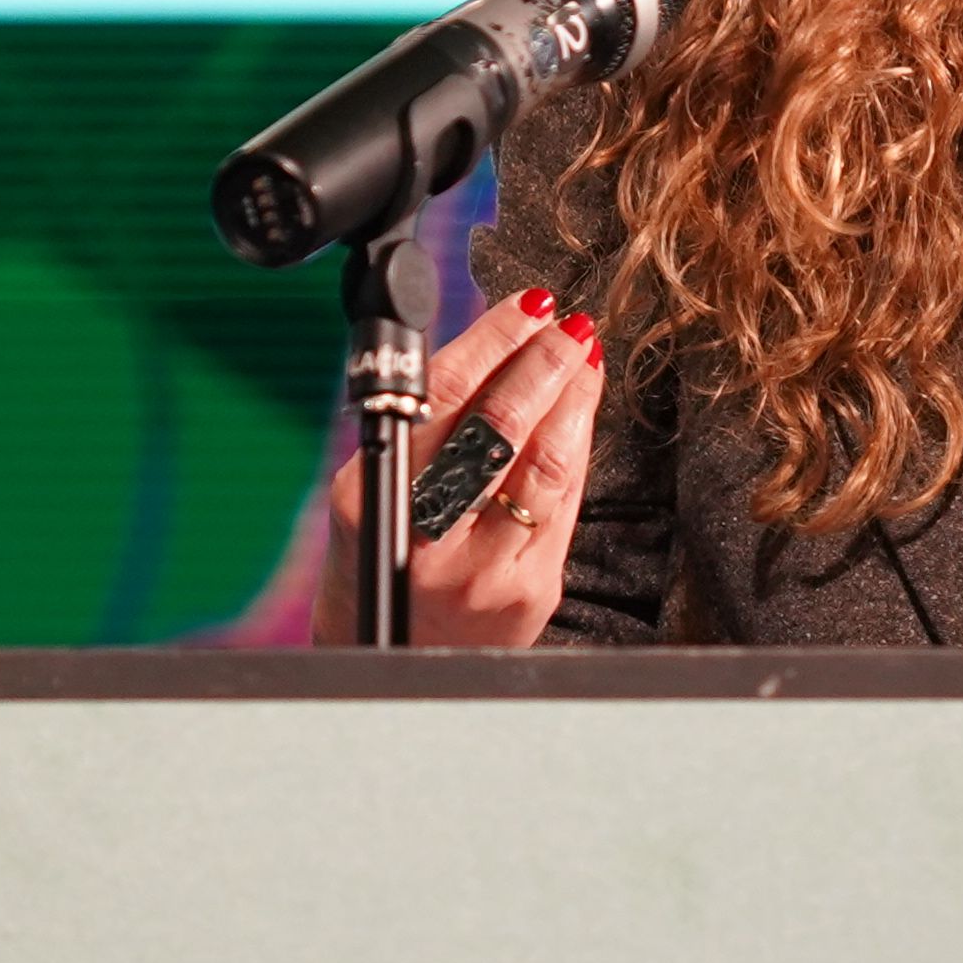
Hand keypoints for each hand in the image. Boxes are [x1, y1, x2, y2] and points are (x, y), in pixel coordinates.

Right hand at [320, 290, 607, 648]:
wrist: (397, 657)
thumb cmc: (385, 559)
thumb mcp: (378, 489)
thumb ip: (428, 426)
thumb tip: (496, 345)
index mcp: (380, 495)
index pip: (447, 394)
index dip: (496, 339)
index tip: (527, 305)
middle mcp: (430, 535)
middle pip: (504, 426)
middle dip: (545, 363)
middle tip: (568, 325)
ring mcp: (485, 568)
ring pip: (549, 464)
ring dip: (575, 399)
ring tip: (584, 358)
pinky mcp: (530, 591)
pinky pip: (566, 504)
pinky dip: (578, 447)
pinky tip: (582, 414)